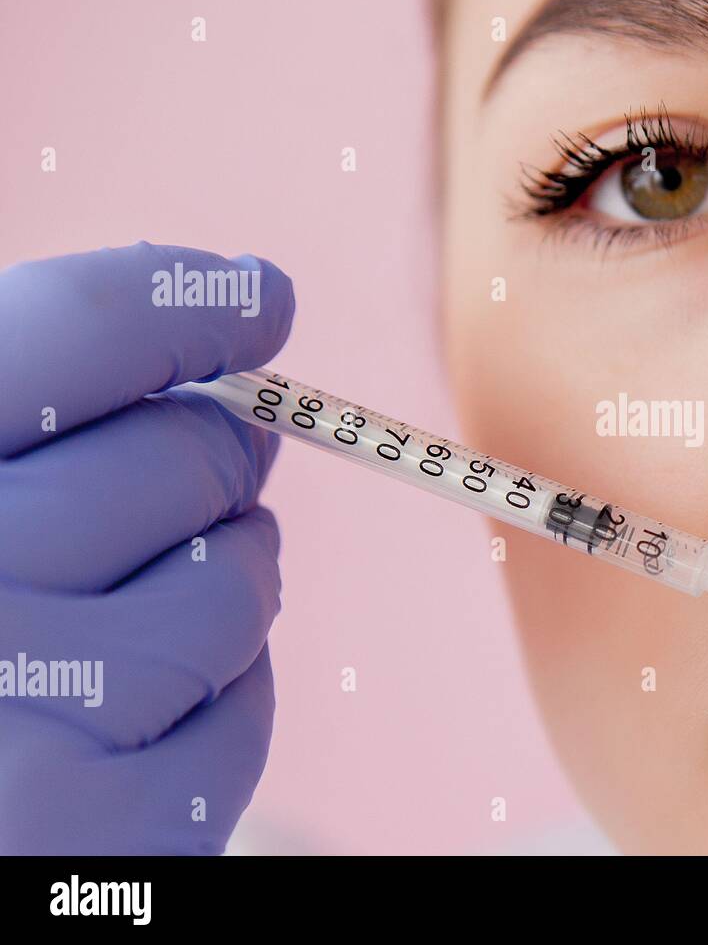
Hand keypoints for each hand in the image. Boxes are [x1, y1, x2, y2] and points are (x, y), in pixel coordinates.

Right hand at [0, 242, 293, 852]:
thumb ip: (38, 424)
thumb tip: (231, 357)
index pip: (77, 334)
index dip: (188, 301)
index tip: (258, 296)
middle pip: (186, 456)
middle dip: (214, 457)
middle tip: (203, 470)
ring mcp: (29, 716)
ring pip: (239, 583)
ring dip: (229, 581)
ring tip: (147, 606)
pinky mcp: (95, 831)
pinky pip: (242, 715)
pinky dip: (225, 698)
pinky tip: (147, 707)